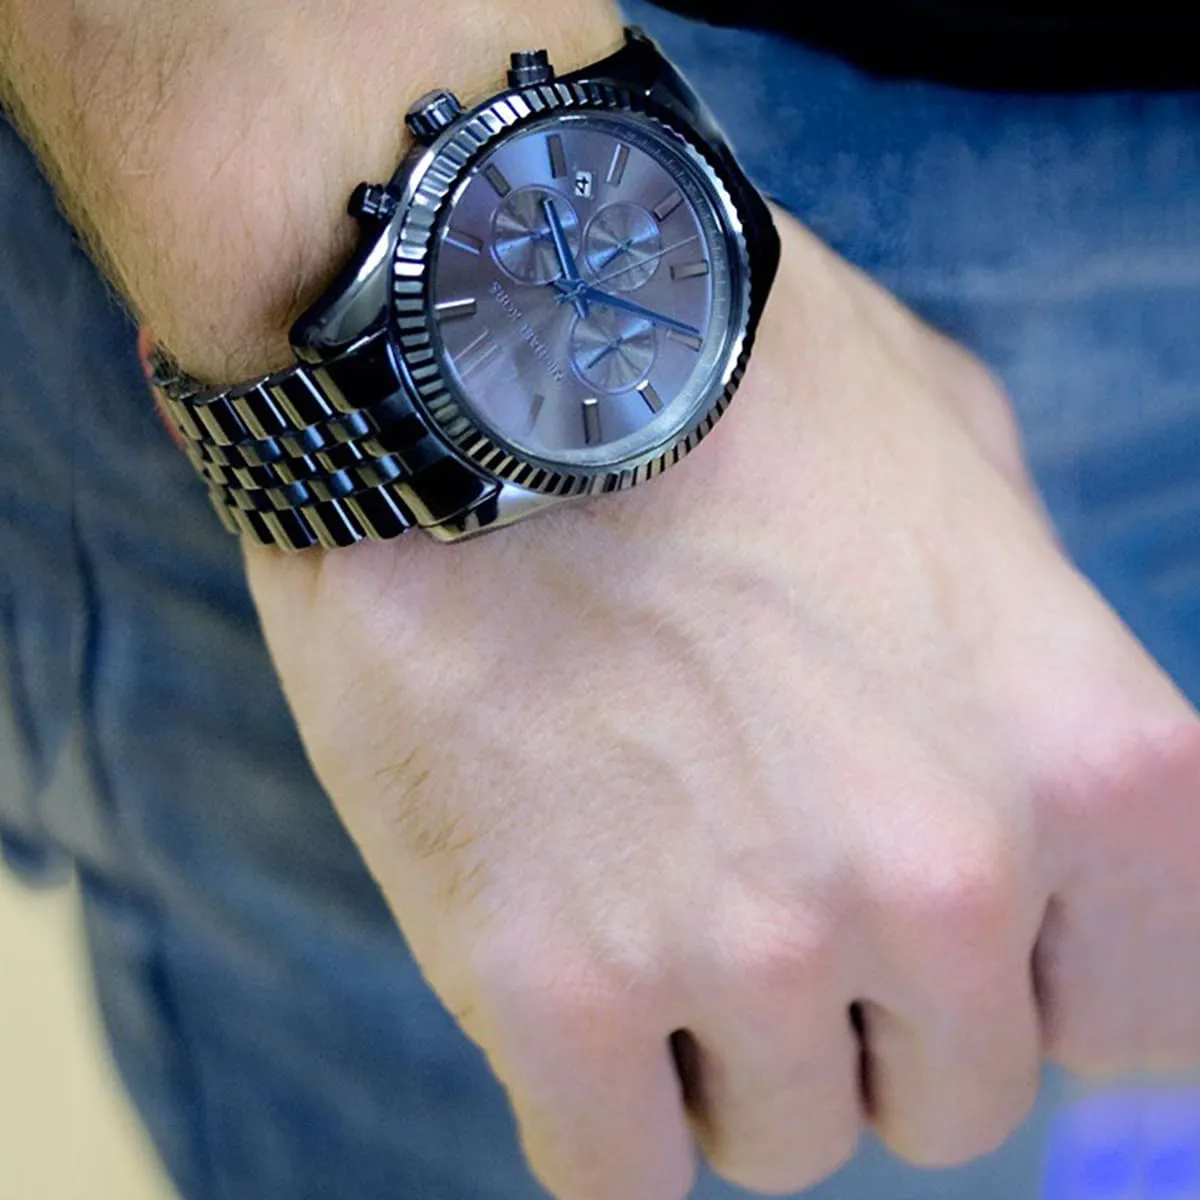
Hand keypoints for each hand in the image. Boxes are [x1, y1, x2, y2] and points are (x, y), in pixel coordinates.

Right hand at [247, 211, 1199, 1199]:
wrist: (475, 353)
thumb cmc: (719, 384)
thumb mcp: (957, 456)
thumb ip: (1035, 642)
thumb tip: (1049, 786)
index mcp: (1087, 759)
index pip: (1150, 1020)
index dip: (1045, 987)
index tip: (955, 947)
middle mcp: (938, 878)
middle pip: (951, 1097)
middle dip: (870, 1013)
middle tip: (759, 867)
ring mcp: (742, 945)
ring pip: (779, 1137)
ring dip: (723, 1043)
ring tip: (643, 877)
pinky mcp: (551, 985)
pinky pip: (615, 1171)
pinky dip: (599, 1101)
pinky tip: (562, 970)